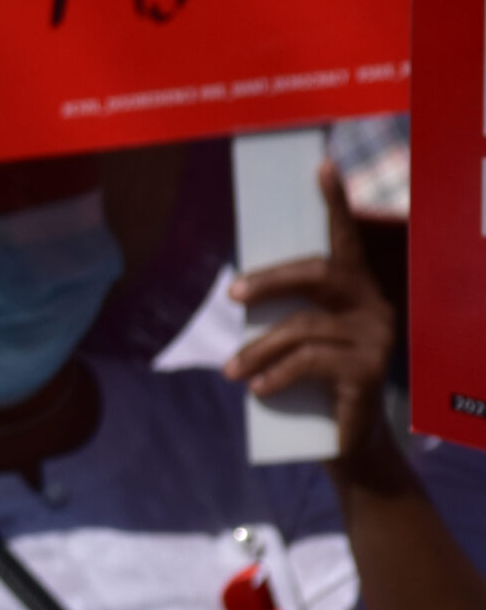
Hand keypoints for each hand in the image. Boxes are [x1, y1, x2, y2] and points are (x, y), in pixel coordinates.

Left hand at [225, 161, 396, 478]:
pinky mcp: (369, 371)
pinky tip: (258, 389)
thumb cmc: (315, 384)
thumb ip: (285, 313)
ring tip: (232, 372)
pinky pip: (311, 361)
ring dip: (258, 349)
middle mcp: (374, 306)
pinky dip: (277, 373)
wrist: (347, 443)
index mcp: (356, 292)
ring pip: (302, 327)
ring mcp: (376, 337)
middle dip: (270, 281)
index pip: (344, 241)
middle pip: (318, 275)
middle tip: (233, 294)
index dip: (335, 203)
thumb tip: (241, 293)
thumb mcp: (299, 343)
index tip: (321, 165)